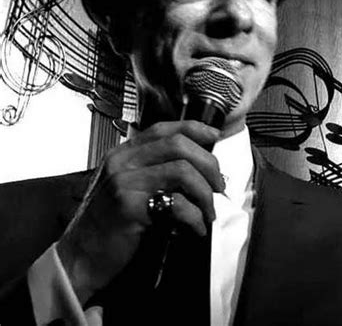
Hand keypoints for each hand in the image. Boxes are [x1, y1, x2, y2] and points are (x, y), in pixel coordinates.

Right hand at [56, 120, 223, 302]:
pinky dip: (195, 217)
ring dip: (205, 192)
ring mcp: (124, 183)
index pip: (164, 128)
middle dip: (209, 163)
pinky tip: (196, 228)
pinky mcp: (129, 208)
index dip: (195, 128)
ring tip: (208, 211)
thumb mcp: (126, 186)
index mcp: (124, 154)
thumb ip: (153, 169)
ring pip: (182, 171)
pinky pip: (176, 204)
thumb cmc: (109, 223)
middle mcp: (123, 162)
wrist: (80, 256)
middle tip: (218, 185)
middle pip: (179, 144)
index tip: (215, 136)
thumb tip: (197, 164)